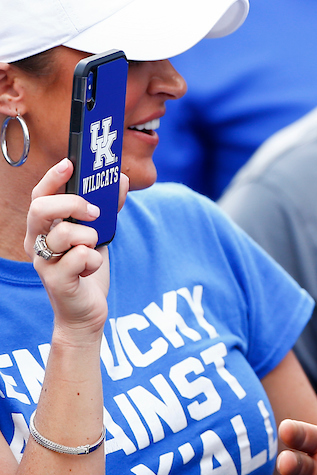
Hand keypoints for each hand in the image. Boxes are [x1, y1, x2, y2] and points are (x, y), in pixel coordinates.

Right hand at [23, 158, 114, 336]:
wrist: (87, 311)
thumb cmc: (88, 268)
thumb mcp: (99, 233)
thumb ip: (108, 208)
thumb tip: (120, 180)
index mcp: (45, 228)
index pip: (39, 196)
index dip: (52, 178)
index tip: (70, 164)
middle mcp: (37, 242)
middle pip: (40, 208)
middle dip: (72, 203)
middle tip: (95, 212)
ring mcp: (43, 262)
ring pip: (64, 233)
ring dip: (89, 237)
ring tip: (93, 248)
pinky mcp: (56, 280)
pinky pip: (79, 258)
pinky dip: (94, 260)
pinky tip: (92, 267)